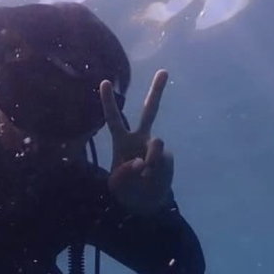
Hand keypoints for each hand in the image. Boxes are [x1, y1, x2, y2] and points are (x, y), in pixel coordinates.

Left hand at [101, 69, 174, 213]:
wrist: (147, 202)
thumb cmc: (127, 190)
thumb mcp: (117, 185)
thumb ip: (125, 172)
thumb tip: (142, 161)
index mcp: (122, 141)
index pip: (113, 119)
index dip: (108, 102)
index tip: (105, 81)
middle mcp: (140, 139)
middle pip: (149, 111)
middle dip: (157, 91)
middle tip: (164, 71)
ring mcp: (155, 147)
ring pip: (157, 144)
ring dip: (152, 159)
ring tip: (146, 175)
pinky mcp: (168, 157)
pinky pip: (162, 161)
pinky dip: (156, 173)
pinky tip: (153, 179)